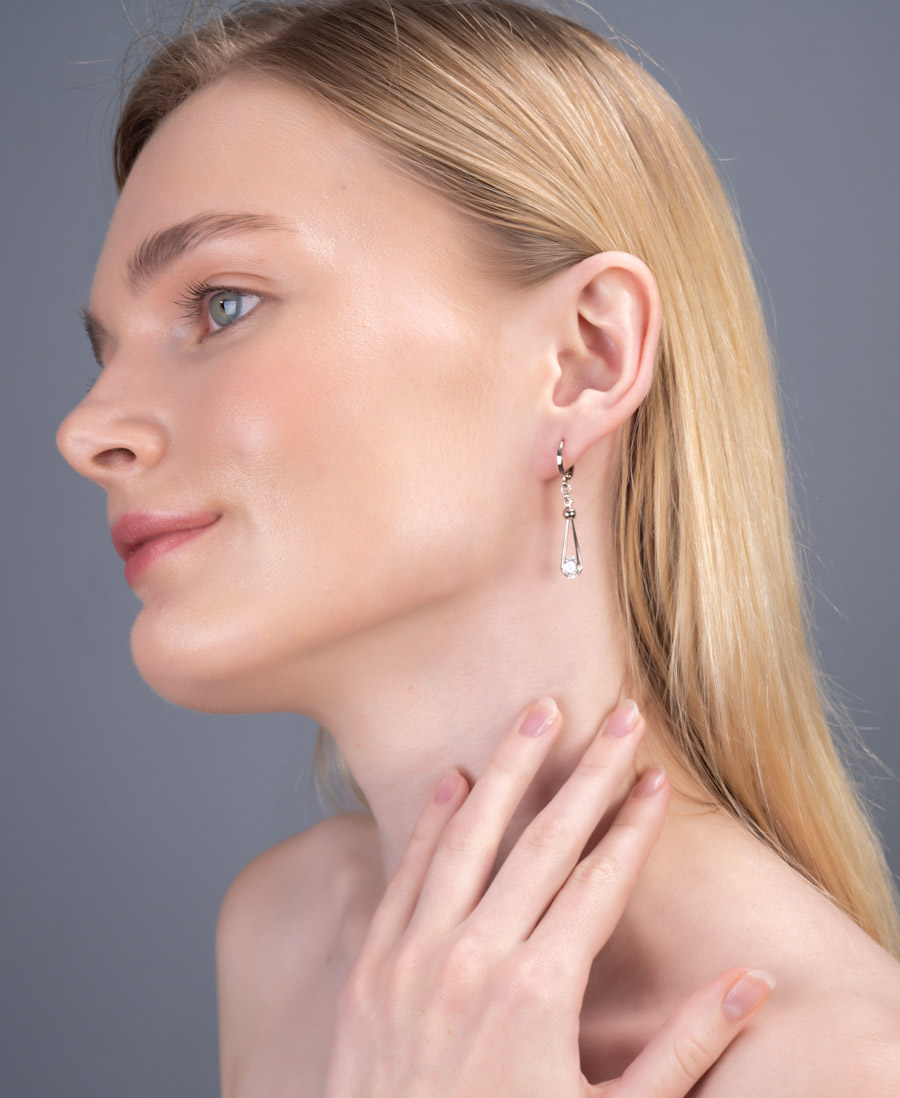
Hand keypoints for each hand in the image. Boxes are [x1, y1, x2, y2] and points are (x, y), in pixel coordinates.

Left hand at [322, 699, 772, 1096]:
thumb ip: (685, 1051)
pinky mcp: (371, 969)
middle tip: (620, 714)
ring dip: (508, 767)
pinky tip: (453, 779)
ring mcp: (414, 959)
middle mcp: (474, 960)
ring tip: (537, 711)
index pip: (599, 881)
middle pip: (543, 840)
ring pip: (469, 837)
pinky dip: (431, 822)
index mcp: (539, 993)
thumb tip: (751, 985)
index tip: (658, 777)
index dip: (635, 826)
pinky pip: (404, 875)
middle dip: (589, 772)